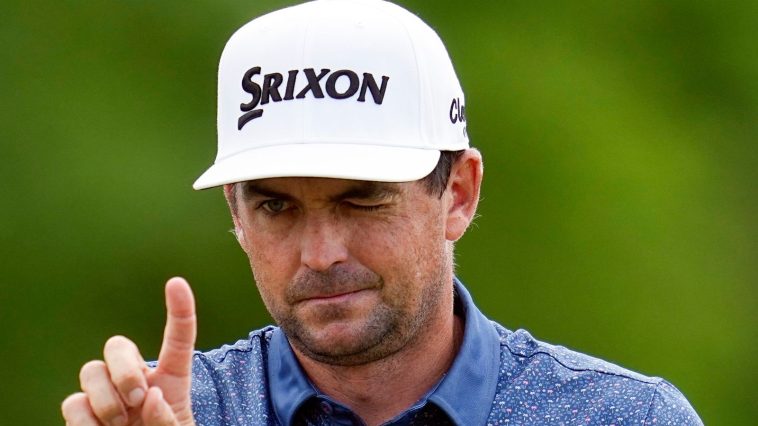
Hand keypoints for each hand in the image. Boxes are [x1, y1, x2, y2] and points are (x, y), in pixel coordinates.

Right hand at [61, 277, 196, 425]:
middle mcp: (134, 381)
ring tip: (121, 424)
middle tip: (137, 399)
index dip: (178, 311)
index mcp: (170, 381)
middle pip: (117, 345)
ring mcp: (104, 395)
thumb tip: (150, 397)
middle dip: (124, 368)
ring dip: (105, 400)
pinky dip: (85, 420)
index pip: (176, 340)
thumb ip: (170, 419)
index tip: (176, 283)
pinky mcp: (81, 414)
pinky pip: (73, 403)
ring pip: (90, 371)